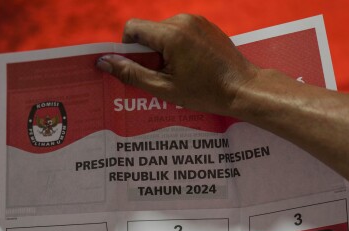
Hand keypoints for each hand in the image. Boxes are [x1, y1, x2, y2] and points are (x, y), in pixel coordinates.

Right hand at [96, 14, 258, 115]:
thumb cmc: (206, 92)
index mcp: (171, 34)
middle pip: (149, 31)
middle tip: (162, 78)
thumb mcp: (164, 88)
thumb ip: (132, 74)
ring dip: (164, 51)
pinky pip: (182, 32)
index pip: (133, 28)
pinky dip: (179, 48)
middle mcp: (183, 20)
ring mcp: (197, 21)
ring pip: (165, 32)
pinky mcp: (207, 26)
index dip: (128, 49)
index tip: (138, 68)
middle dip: (148, 53)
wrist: (243, 89)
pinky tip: (192, 68)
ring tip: (180, 75)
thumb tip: (104, 62)